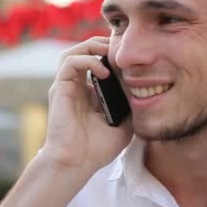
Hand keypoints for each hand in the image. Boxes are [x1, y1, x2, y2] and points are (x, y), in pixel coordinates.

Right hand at [42, 37, 132, 171]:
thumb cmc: (97, 148)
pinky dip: (88, 60)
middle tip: (121, 49)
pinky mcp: (60, 88)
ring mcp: (66, 86)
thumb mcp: (124, 123)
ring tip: (110, 52)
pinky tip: (104, 71)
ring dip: (92, 46)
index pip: (97, 62)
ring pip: (73, 51)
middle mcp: (76, 86)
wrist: (77, 162)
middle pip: (84, 51)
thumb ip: (130, 105)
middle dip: (103, 44)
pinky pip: (70, 62)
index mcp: (89, 92)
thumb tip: (146, 90)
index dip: (112, 55)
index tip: (131, 57)